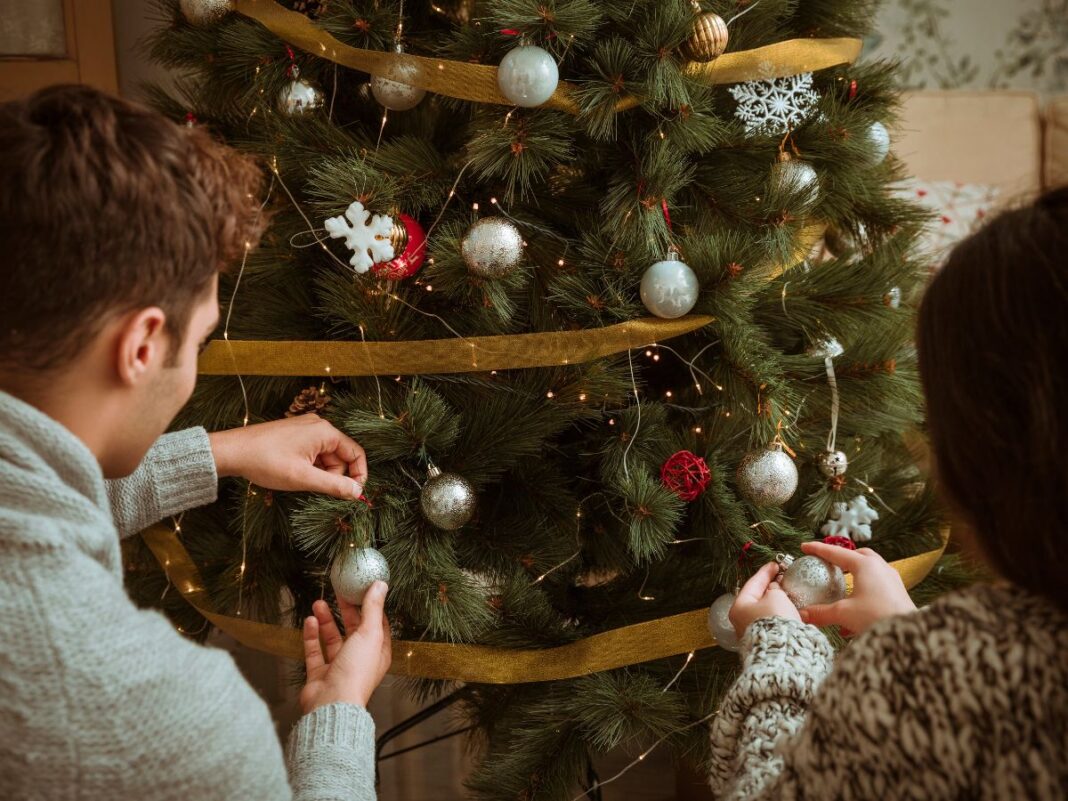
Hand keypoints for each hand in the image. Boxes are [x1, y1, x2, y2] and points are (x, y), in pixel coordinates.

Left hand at [208, 414, 366, 499]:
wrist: (232, 451)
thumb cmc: (266, 462)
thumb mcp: (303, 478)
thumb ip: (334, 485)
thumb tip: (358, 492)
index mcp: (325, 432)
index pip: (355, 453)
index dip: (359, 475)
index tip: (354, 495)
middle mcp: (318, 426)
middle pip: (340, 456)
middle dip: (333, 476)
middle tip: (315, 489)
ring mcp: (305, 429)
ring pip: (325, 457)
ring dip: (319, 473)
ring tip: (298, 480)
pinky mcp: (295, 435)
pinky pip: (313, 453)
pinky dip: (309, 467)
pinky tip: (293, 474)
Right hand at [300, 581, 391, 713]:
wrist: (332, 703)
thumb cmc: (356, 671)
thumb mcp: (369, 634)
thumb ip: (373, 608)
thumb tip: (381, 585)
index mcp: (377, 652)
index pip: (377, 625)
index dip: (370, 606)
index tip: (362, 590)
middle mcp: (359, 659)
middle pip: (353, 630)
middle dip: (345, 611)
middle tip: (337, 593)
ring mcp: (339, 667)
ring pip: (332, 639)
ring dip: (326, 621)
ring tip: (317, 603)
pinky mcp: (320, 674)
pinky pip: (315, 651)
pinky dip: (312, 636)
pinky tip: (309, 621)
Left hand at [729, 561, 801, 637]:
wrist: (782, 651)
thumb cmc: (775, 620)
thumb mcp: (776, 597)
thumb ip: (774, 589)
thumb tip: (773, 589)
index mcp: (739, 607)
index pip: (752, 584)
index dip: (765, 572)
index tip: (775, 564)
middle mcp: (742, 621)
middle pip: (757, 599)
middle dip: (770, 588)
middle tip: (781, 578)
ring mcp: (754, 632)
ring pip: (767, 611)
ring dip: (777, 602)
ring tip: (788, 593)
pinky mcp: (766, 641)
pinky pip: (774, 622)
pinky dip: (781, 614)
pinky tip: (792, 610)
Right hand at [797, 541, 915, 634]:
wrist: (910, 633)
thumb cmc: (877, 617)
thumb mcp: (844, 614)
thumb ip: (821, 613)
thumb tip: (802, 614)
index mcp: (865, 565)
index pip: (836, 553)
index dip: (818, 550)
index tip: (804, 547)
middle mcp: (880, 567)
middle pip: (858, 555)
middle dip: (842, 557)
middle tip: (828, 562)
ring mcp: (892, 579)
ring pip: (870, 568)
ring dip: (855, 571)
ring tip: (842, 582)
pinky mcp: (898, 592)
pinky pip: (878, 582)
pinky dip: (864, 585)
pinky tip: (857, 603)